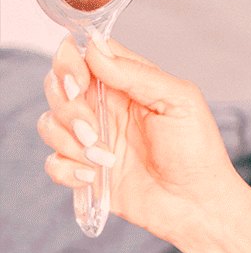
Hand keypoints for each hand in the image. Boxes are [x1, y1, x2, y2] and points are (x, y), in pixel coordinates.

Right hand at [38, 34, 247, 243]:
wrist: (197, 202)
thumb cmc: (198, 150)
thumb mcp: (180, 101)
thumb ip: (138, 74)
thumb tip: (95, 50)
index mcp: (130, 85)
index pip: (87, 57)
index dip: (71, 62)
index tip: (77, 80)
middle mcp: (108, 108)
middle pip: (60, 87)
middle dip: (67, 106)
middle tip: (92, 127)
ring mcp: (94, 138)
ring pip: (50, 123)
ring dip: (70, 141)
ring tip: (105, 157)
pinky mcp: (87, 169)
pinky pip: (54, 162)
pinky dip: (68, 169)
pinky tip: (95, 176)